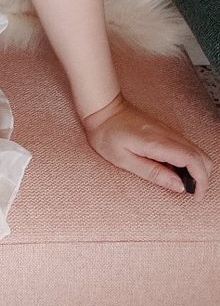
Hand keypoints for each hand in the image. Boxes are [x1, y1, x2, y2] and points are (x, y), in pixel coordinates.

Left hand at [82, 93, 212, 200]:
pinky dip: (187, 161)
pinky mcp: (165, 131)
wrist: (103, 109)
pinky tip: (172, 170)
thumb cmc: (107, 134)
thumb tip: (179, 186)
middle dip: (202, 177)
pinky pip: (185, 147)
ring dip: (196, 170)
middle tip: (190, 192)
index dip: (201, 181)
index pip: (193, 161)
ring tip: (180, 183)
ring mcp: (168, 131)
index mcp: (158, 143)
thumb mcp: (124, 159)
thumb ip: (153, 173)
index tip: (196, 196)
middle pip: (202, 156)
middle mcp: (168, 135)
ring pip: (196, 151)